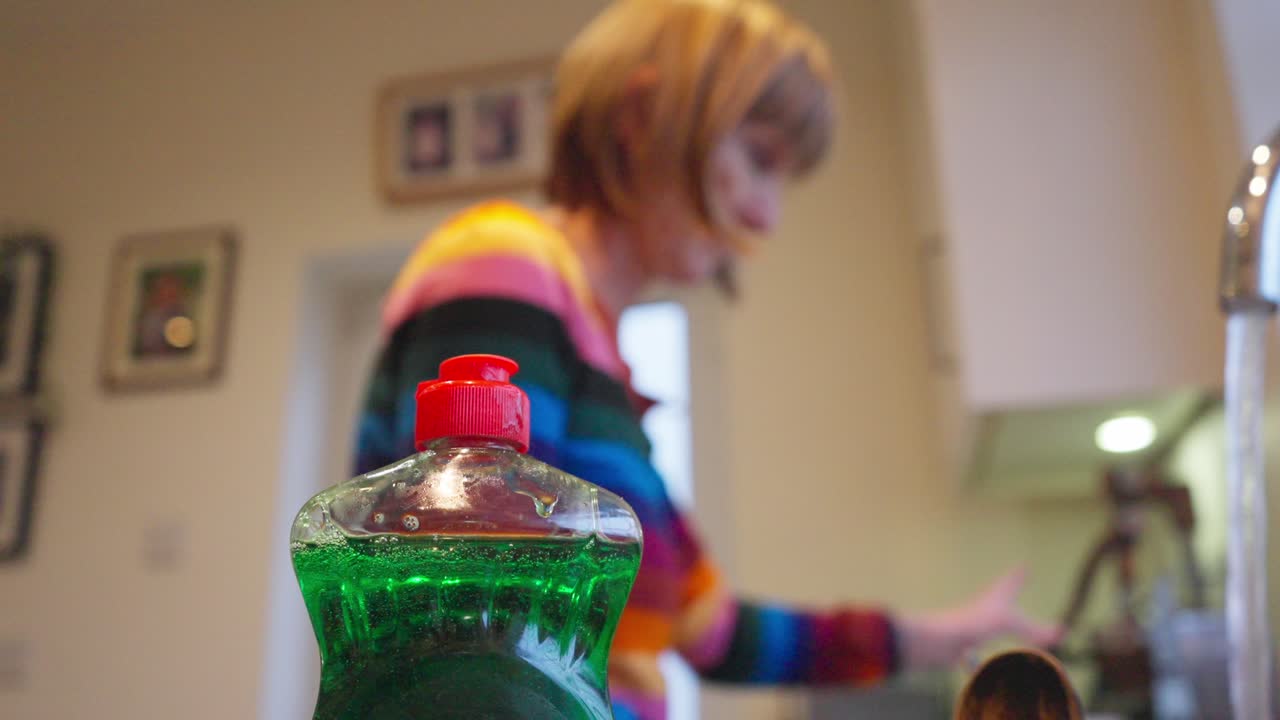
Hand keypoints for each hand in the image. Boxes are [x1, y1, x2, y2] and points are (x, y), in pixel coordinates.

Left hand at [895, 567, 1063, 670]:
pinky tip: (985, 660)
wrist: (940, 641)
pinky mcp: (966, 647)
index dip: (1019, 576)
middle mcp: (983, 610)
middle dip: (1007, 593)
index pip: (1011, 582)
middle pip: (999, 599)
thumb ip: (1036, 629)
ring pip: (988, 623)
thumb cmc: (974, 623)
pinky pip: (980, 649)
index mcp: (995, 598)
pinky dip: (987, 653)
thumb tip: (1061, 632)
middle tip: (1013, 585)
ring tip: (1004, 621)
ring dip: (998, 622)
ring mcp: (974, 628)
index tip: (1024, 565)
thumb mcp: (1010, 622)